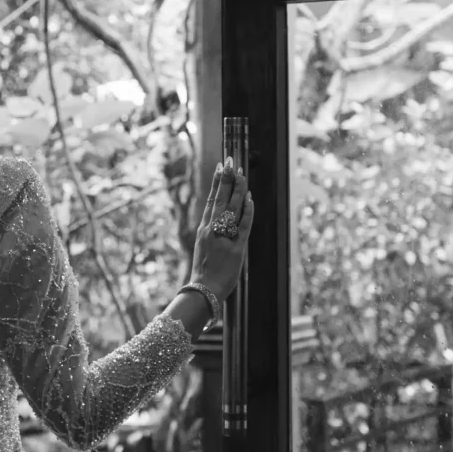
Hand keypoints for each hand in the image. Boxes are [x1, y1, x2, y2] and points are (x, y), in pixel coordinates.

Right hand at [189, 159, 252, 302]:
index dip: (215, 182)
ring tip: (241, 174)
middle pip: (220, 199)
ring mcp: (223, 238)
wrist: (203, 290)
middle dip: (226, 179)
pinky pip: (243, 226)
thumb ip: (210, 232)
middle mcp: (211, 230)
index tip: (219, 166)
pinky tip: (250, 198)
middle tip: (231, 161)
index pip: (210, 200)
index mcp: (203, 229)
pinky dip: (247, 211)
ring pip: (231, 208)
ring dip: (237, 190)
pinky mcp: (236, 248)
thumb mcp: (203, 247)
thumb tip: (218, 218)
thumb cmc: (204, 271)